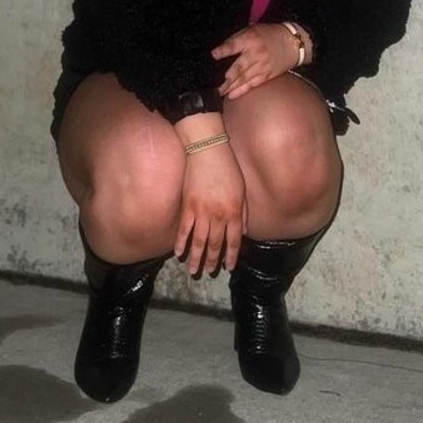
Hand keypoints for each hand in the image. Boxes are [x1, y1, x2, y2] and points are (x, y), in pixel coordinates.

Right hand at [174, 145, 246, 274]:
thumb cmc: (228, 167)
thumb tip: (244, 231)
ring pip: (198, 241)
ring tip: (194, 271)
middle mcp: (218, 216)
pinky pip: (184, 229)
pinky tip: (178, 253)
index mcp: (234, 212)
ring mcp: (201, 212)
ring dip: (196, 258)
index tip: (228, 267)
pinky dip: (181, 242)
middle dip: (213, 260)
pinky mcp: (188, 206)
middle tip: (209, 272)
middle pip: (215, 244)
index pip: (233, 240)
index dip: (231, 256)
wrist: (207, 151)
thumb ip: (243, 212)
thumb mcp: (242, 190)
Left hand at [212, 24, 300, 99]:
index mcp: (251, 39)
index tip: (213, 55)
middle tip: (214, 86)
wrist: (293, 43)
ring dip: (230, 87)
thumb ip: (237, 38)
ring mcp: (262, 66)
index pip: (234, 45)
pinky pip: (253, 84)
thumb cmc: (270, 34)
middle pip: (238, 68)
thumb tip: (221, 49)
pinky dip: (242, 91)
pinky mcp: (268, 75)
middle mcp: (256, 54)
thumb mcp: (252, 29)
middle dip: (226, 78)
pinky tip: (232, 95)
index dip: (223, 50)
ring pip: (244, 79)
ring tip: (219, 93)